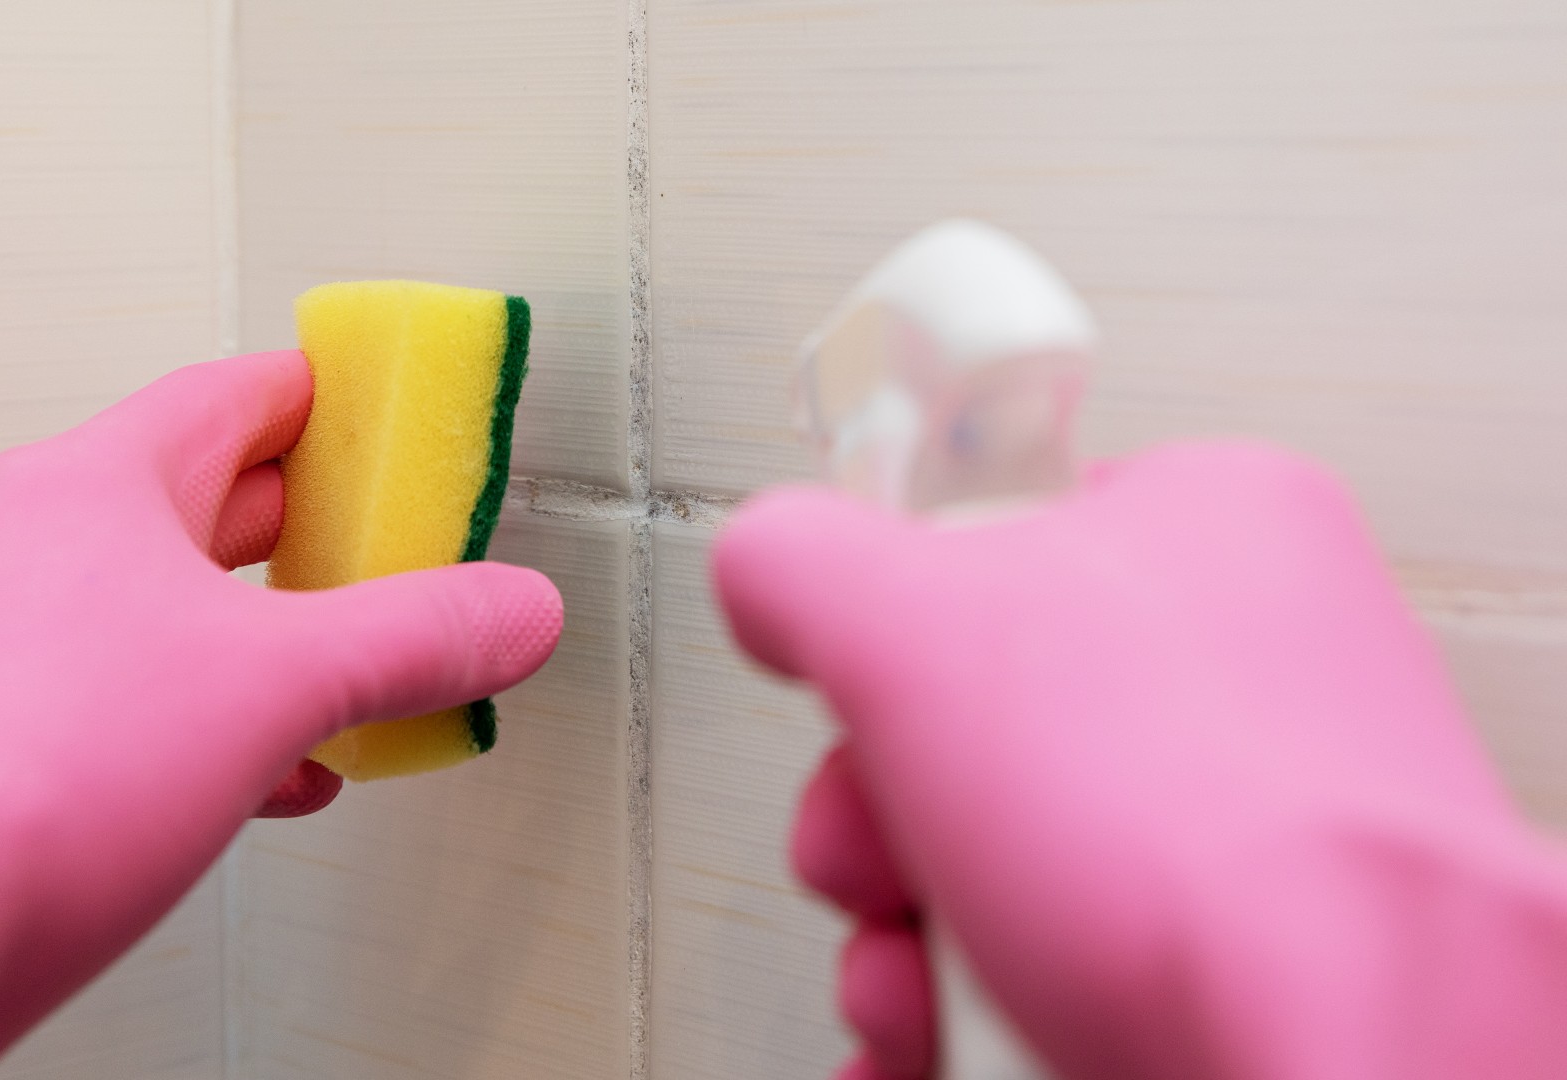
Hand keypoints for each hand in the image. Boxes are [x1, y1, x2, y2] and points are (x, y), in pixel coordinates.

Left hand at [0, 351, 562, 1079]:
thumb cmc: (13, 775)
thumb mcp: (272, 683)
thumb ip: (411, 639)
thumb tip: (510, 610)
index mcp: (101, 485)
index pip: (242, 395)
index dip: (337, 400)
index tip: (404, 409)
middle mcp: (54, 553)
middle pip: (224, 504)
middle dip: (330, 532)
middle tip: (417, 543)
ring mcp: (30, 653)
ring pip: (191, 618)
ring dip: (289, 641)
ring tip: (376, 663)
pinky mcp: (24, 751)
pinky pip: (158, 709)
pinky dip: (239, 726)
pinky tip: (292, 771)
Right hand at [715, 442, 1566, 1079]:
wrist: (1355, 1054)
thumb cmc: (1202, 840)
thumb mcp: (919, 626)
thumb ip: (805, 561)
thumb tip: (762, 570)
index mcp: (1200, 532)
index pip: (987, 537)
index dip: (888, 629)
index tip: (856, 689)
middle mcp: (1232, 678)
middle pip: (966, 729)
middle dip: (878, 829)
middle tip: (884, 863)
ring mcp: (1235, 833)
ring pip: (994, 867)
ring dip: (906, 945)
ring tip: (926, 988)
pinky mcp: (1225, 963)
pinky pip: (1050, 969)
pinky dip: (969, 1019)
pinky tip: (941, 1050)